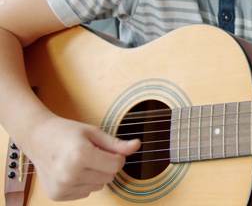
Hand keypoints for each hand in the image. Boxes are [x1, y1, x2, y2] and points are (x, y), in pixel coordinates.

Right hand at [25, 116, 139, 200]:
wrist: (37, 138)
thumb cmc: (67, 132)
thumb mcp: (94, 133)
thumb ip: (116, 143)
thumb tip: (137, 145)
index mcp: (80, 155)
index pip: (117, 165)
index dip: (116, 156)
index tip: (104, 148)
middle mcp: (70, 174)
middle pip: (110, 177)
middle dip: (106, 165)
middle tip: (89, 153)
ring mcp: (62, 187)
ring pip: (99, 186)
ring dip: (95, 174)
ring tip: (79, 161)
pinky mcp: (57, 195)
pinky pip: (86, 192)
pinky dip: (84, 182)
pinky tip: (71, 170)